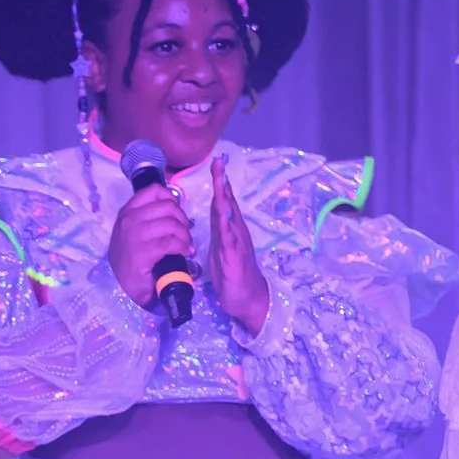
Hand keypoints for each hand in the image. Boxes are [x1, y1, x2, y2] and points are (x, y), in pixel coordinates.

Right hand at [106, 178, 192, 310]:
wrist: (127, 285)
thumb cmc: (131, 258)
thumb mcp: (131, 231)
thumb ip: (146, 217)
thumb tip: (173, 208)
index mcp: (127, 212)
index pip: (153, 190)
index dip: (171, 197)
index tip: (176, 210)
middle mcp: (129, 220)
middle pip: (167, 207)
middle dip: (182, 218)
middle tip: (185, 231)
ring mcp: (135, 235)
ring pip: (171, 224)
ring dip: (185, 234)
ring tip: (186, 243)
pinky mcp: (144, 252)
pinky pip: (171, 242)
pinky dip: (183, 247)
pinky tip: (186, 252)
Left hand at [205, 157, 269, 332]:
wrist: (247, 296)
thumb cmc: (231, 273)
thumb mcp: (219, 248)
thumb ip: (217, 232)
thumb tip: (212, 217)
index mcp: (229, 229)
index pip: (223, 202)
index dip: (220, 183)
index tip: (216, 164)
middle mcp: (235, 231)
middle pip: (228, 203)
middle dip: (223, 183)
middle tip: (219, 162)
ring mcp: (237, 243)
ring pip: (229, 217)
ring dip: (225, 199)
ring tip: (221, 181)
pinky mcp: (235, 257)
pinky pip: (230, 240)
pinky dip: (227, 227)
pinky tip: (224, 215)